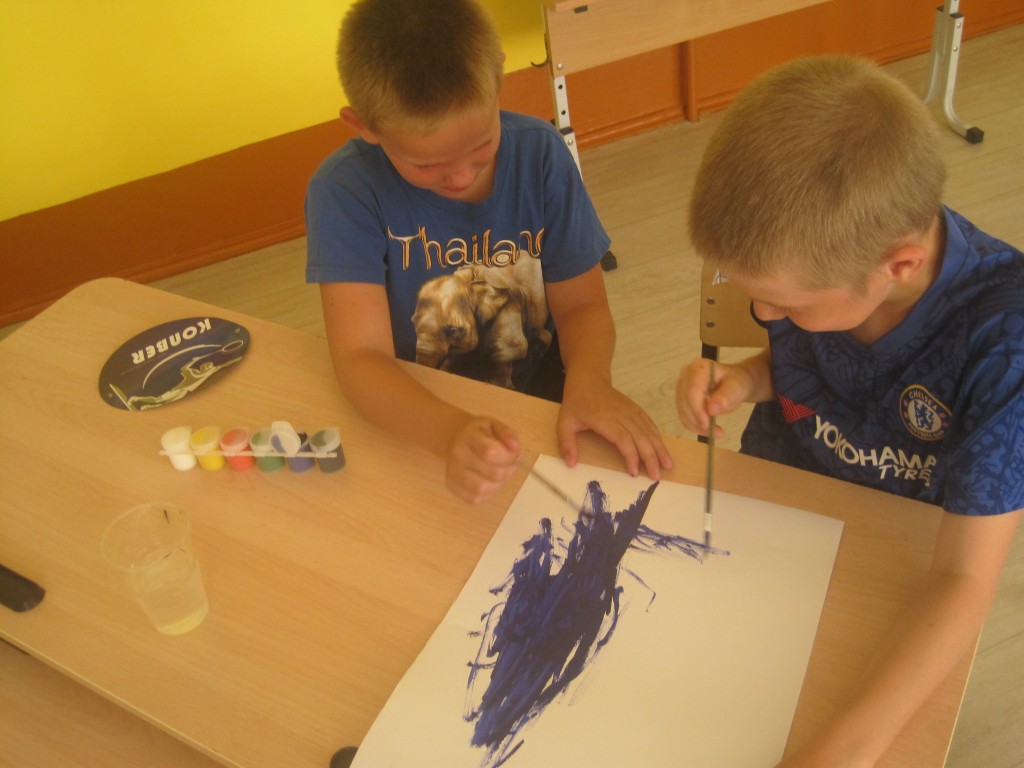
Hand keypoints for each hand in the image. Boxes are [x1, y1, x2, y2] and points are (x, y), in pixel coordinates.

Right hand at [444, 416, 521, 503]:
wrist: (456, 439)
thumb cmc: (481, 434)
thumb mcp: (496, 426)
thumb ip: (508, 434)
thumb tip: (514, 447)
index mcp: (469, 436)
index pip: (491, 452)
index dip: (509, 457)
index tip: (514, 454)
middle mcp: (458, 455)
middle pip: (493, 473)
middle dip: (508, 471)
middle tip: (508, 464)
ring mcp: (452, 472)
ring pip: (482, 489)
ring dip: (497, 484)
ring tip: (497, 473)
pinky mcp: (452, 487)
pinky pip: (475, 498)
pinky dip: (486, 493)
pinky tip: (487, 480)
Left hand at [556, 377, 671, 478]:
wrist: (589, 379)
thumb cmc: (576, 403)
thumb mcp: (564, 423)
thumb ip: (566, 444)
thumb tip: (571, 464)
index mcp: (604, 419)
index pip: (623, 439)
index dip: (631, 455)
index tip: (633, 472)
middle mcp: (621, 415)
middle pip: (640, 437)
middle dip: (650, 457)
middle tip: (656, 476)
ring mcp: (631, 411)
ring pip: (648, 431)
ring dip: (659, 449)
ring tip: (668, 465)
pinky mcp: (635, 409)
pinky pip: (649, 424)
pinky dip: (658, 437)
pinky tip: (663, 449)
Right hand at [675, 357, 756, 438]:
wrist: (733, 383)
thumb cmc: (736, 382)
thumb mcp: (738, 387)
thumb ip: (727, 396)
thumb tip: (712, 410)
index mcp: (698, 368)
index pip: (692, 391)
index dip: (697, 410)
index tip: (708, 425)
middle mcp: (685, 375)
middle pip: (684, 402)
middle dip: (698, 420)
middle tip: (716, 432)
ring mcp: (681, 387)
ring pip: (682, 411)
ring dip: (697, 426)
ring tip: (716, 432)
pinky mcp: (681, 399)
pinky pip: (683, 416)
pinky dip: (694, 426)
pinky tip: (708, 430)